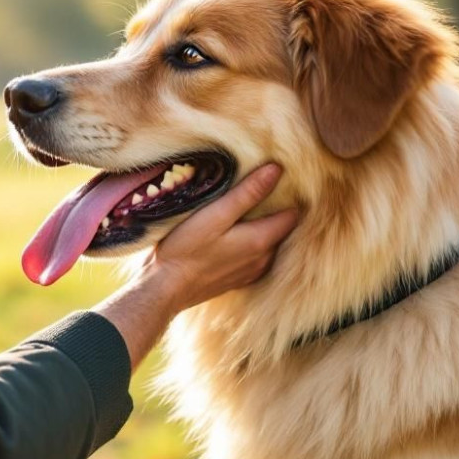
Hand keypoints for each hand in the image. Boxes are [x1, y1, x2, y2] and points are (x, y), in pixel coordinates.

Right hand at [142, 163, 295, 311]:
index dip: (289, 196)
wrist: (165, 289)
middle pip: (282, 229)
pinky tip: (233, 235)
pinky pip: (256, 256)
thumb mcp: (215, 214)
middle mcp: (263, 259)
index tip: (280, 181)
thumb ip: (247, 193)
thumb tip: (276, 170)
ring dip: (263, 227)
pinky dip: (251, 243)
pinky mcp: (239, 279)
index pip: (293, 215)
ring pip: (269, 243)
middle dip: (275, 210)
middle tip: (260, 190)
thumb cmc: (186, 248)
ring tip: (246, 211)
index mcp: (261, 240)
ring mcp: (252, 272)